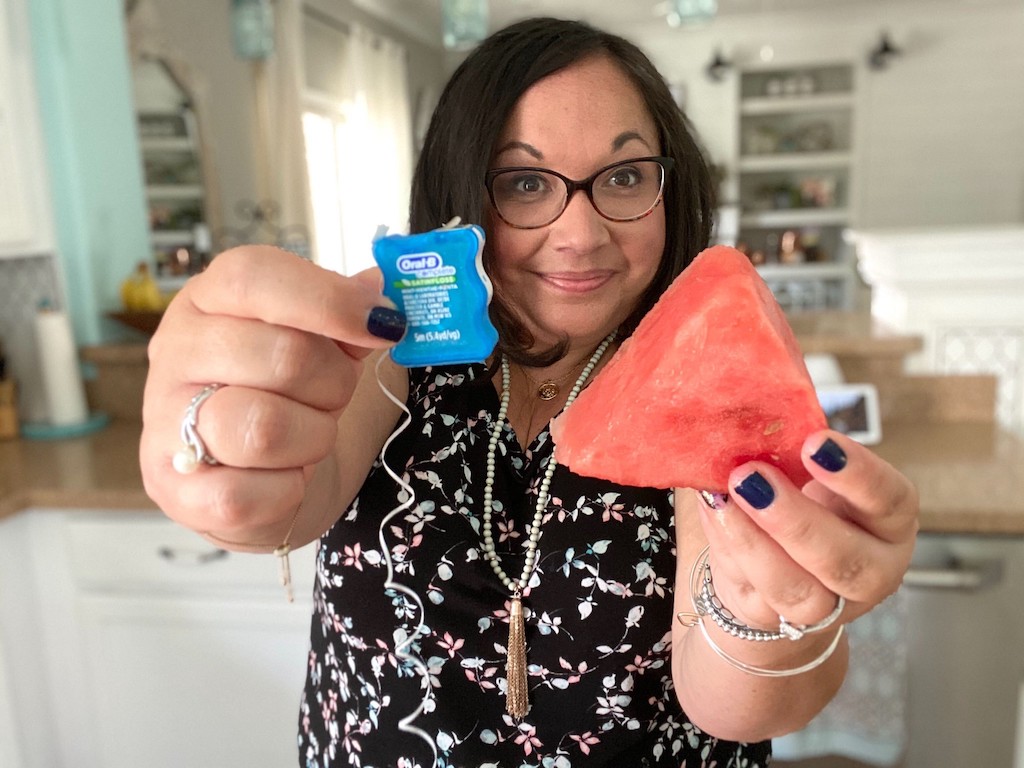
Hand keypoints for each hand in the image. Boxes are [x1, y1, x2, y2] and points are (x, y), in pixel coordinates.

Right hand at [139, 246, 405, 544]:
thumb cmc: (290, 393)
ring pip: (264, 429)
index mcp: (208, 300)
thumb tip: (377, 286)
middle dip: (333, 383)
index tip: (384, 325)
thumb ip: (348, 311)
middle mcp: (175, 353)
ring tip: (307, 436)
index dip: (328, 299)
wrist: (259, 474)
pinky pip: (244, 494)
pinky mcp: (173, 490)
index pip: (253, 276)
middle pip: (281, 355)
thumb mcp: (323, 342)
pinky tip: (283, 477)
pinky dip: (285, 490)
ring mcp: (164, 422)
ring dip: (312, 437)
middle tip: (333, 394)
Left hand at [695, 430, 918, 631]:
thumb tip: (744, 422)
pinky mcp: (787, 625)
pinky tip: (714, 516)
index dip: (857, 473)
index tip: (815, 443)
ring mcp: (834, 606)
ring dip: (755, 544)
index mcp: (890, 521)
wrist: (773, 568)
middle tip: (751, 477)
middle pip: (847, 559)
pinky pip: (759, 597)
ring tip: (721, 500)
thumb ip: (786, 452)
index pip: (890, 499)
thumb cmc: (799, 502)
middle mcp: (875, 569)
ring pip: (801, 592)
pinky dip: (731, 553)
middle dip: (796, 519)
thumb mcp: (803, 475)